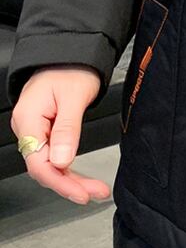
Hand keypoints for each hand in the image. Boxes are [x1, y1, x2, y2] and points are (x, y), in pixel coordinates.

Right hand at [9, 67, 111, 203]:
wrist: (70, 53)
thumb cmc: (70, 68)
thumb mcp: (74, 96)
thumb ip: (67, 130)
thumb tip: (61, 162)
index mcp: (28, 119)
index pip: (39, 163)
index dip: (60, 182)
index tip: (81, 193)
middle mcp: (27, 127)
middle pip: (44, 167)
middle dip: (69, 184)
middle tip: (95, 193)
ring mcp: (35, 130)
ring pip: (49, 164)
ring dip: (71, 179)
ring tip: (94, 189)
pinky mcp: (45, 131)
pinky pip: (54, 155)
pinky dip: (68, 168)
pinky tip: (81, 178)